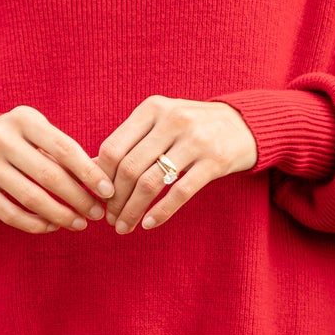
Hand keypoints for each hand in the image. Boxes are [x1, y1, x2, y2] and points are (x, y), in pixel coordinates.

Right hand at [0, 106, 113, 234]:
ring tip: (79, 223)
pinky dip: (35, 225)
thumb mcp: (36, 130)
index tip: (108, 191)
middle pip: (49, 176)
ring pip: (31, 199)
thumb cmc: (16, 139)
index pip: (64, 148)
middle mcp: (0, 138)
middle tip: (97, 213)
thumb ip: (64, 150)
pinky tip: (53, 226)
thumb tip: (101, 182)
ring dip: (61, 216)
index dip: (89, 172)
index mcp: (23, 119)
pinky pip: (10, 214)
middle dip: (79, 199)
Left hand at [96, 96, 256, 234]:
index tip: (98, 199)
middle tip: (110, 219)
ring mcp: (195, 140)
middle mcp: (172, 120)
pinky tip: (149, 224)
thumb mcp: (160, 123)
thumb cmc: (191, 127)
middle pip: (129, 168)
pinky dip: (160, 212)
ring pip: (151, 182)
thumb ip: (129, 141)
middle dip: (115, 200)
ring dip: (132, 210)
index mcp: (152, 108)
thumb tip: (90, 169)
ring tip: (125, 226)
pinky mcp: (215, 161)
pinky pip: (180, 192)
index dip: (101, 178)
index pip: (113, 148)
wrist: (244, 124)